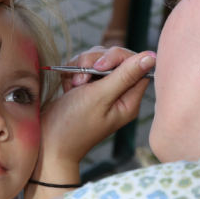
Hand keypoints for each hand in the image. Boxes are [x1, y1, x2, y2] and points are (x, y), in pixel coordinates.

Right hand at [39, 48, 154, 165]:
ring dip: (81, 66)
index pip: (137, 66)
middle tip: (81, 79)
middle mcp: (118, 94)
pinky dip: (73, 72)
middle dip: (95, 61)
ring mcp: (101, 90)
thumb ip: (124, 75)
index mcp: (129, 100)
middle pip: (115, 59)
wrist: (47, 141)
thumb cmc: (73, 124)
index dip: (119, 58)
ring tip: (73, 85)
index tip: (100, 66)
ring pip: (97, 60)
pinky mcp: (86, 88)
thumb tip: (152, 57)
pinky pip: (83, 67)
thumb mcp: (99, 97)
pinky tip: (67, 87)